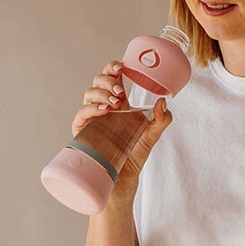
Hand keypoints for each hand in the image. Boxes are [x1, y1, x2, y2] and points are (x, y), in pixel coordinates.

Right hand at [72, 60, 172, 184]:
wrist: (123, 178)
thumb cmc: (135, 155)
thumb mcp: (152, 136)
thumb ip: (162, 120)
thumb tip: (163, 102)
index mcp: (120, 104)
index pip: (112, 77)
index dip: (113, 67)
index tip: (121, 66)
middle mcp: (104, 107)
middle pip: (99, 81)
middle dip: (108, 80)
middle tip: (120, 91)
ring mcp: (92, 118)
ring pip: (89, 93)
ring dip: (101, 93)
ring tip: (114, 102)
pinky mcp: (83, 131)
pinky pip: (81, 114)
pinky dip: (91, 108)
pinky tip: (103, 110)